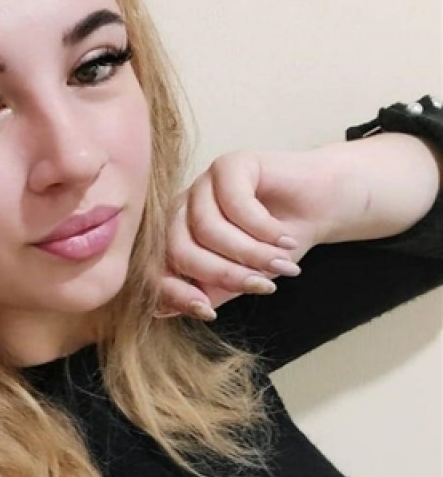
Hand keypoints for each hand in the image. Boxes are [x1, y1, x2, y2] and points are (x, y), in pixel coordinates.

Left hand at [154, 148, 353, 319]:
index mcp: (175, 240)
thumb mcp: (239, 279)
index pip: (156, 269)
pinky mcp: (228, 164)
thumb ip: (207, 293)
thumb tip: (172, 311)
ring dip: (250, 253)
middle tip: (262, 286)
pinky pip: (235, 204)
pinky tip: (284, 238)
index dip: (176, 294)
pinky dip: (264, 229)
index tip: (208, 312)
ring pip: (208, 228)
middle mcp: (181, 210)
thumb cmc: (276, 247)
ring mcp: (201, 185)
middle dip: (223, 274)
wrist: (320, 208)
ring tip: (281, 263)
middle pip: (181, 249)